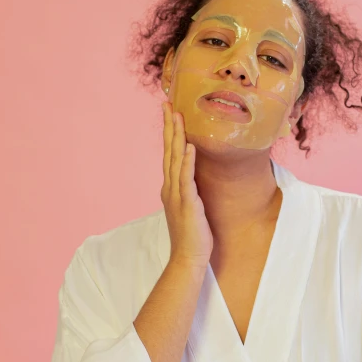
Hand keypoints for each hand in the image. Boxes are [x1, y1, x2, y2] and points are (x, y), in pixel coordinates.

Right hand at [161, 101, 212, 268]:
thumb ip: (188, 191)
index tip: (169, 113)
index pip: (169, 154)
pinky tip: (189, 146)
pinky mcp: (187, 203)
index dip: (169, 133)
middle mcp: (170, 187)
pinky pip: (187, 178)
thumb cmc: (191, 235)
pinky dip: (187, 161)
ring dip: (176, 136)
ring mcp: (177, 194)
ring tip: (178, 116)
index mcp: (171, 187)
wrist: (187, 257)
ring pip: (176, 159)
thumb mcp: (190, 207)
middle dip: (169, 126)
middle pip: (169, 151)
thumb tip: (193, 179)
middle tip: (168, 104)